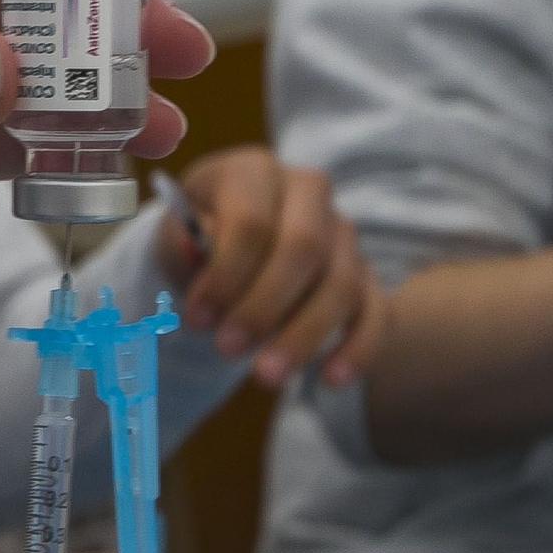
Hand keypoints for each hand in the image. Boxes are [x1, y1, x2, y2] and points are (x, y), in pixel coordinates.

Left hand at [156, 147, 385, 390]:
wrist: (227, 252)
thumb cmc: (198, 241)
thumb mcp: (175, 236)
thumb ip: (181, 241)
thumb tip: (194, 248)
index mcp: (255, 172)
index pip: (252, 220)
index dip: (226, 274)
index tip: (198, 319)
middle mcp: (308, 194)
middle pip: (303, 248)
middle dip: (264, 306)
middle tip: (226, 350)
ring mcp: (342, 234)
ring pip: (341, 284)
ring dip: (304, 335)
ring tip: (266, 377)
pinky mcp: (365, 276)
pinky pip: (377, 311)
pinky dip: (359, 348)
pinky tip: (332, 380)